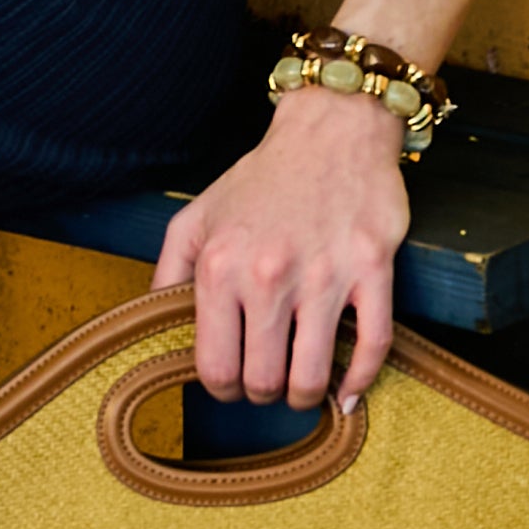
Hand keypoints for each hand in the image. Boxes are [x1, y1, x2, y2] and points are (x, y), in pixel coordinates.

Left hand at [151, 84, 413, 411]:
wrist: (330, 132)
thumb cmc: (261, 180)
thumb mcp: (194, 219)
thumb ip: (167, 275)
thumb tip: (155, 327)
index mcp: (220, 267)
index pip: (214, 367)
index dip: (221, 391)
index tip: (232, 386)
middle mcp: (269, 275)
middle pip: (263, 381)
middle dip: (263, 396)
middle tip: (268, 384)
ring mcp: (325, 275)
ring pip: (312, 376)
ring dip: (305, 396)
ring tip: (302, 389)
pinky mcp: (373, 270)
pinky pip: (371, 346)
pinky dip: (359, 382)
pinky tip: (347, 393)